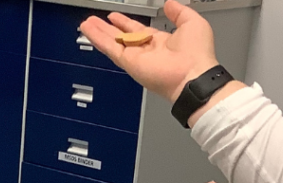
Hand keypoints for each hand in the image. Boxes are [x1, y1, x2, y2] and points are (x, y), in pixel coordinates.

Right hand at [80, 0, 229, 107]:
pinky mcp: (129, 63)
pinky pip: (111, 48)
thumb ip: (178, 11)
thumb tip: (169, 4)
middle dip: (107, 29)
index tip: (115, 17)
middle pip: (121, 37)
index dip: (125, 23)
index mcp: (159, 43)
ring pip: (112, 43)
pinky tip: (89, 31)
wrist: (192, 75)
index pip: (137, 31)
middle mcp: (145, 52)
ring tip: (86, 24)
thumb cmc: (197, 55)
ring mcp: (136, 58)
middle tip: (94, 22)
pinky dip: (98, 39)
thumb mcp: (191, 22)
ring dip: (98, 33)